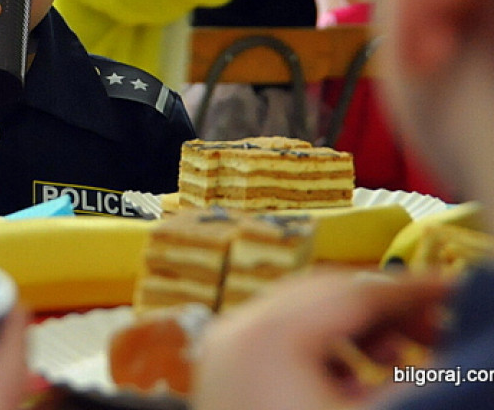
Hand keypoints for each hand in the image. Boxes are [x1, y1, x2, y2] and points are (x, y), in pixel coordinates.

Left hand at [192, 271, 449, 409]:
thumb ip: (413, 379)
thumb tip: (445, 356)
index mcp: (270, 336)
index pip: (355, 293)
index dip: (412, 292)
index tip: (451, 291)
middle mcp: (236, 332)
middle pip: (324, 297)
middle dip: (384, 311)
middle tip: (435, 328)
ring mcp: (221, 352)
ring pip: (300, 316)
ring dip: (355, 331)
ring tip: (401, 359)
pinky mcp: (220, 375)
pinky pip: (277, 341)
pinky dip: (321, 350)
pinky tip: (358, 379)